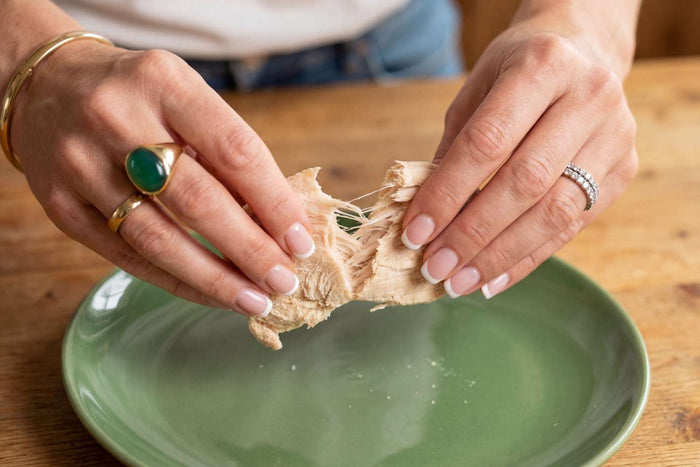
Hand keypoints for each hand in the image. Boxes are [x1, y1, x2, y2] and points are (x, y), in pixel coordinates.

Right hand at [12, 42, 313, 315]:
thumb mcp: (185, 96)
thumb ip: (227, 151)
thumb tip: (280, 222)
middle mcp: (115, 118)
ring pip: (158, 239)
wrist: (45, 88)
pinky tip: (211, 295)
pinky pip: (127, 257)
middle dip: (250, 250)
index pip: (234, 150)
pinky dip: (177, 282)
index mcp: (163, 82)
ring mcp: (81, 164)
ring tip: (255, 300)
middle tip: (285, 281)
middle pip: (197, 201)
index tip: (302, 242)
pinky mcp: (59, 205)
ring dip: (215, 279)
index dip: (274, 203)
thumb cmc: (138, 96)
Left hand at [402, 8, 638, 298]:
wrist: (584, 51)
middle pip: (525, 182)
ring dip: (500, 255)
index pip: (489, 142)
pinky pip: (572, 228)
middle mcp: (589, 98)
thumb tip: (426, 217)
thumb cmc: (517, 72)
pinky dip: (527, 259)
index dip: (448, 192)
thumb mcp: (478, 90)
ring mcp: (615, 136)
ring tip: (459, 282)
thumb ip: (455, 147)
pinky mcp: (623, 171)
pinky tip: (492, 280)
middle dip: (473, 233)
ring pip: (554, 212)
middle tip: (435, 266)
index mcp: (544, 66)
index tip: (416, 232)